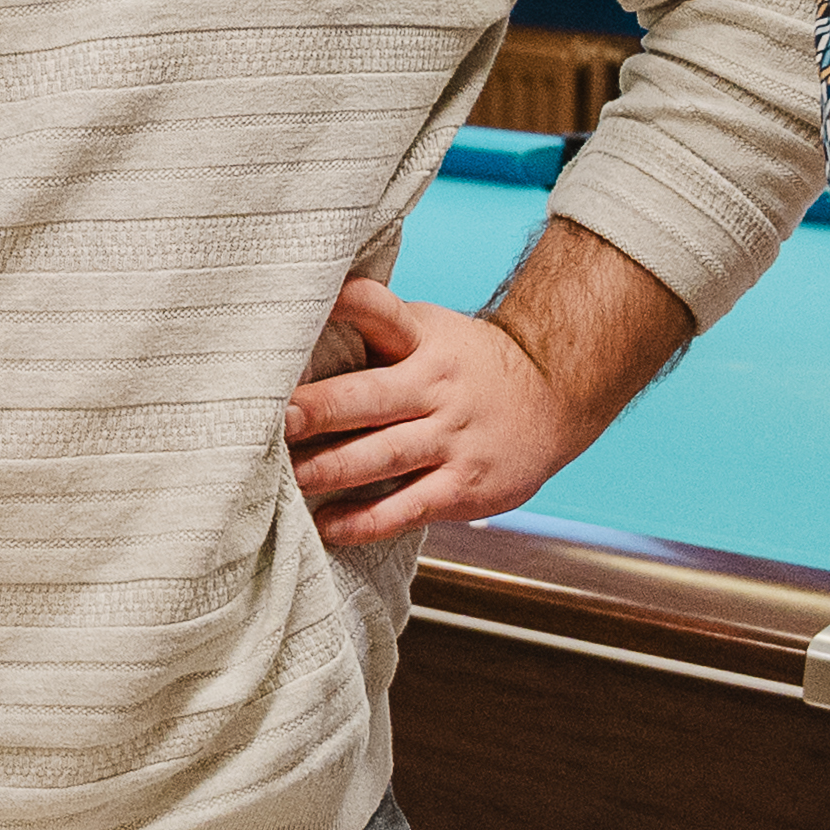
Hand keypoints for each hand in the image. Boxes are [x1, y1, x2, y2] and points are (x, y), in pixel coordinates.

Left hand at [286, 278, 590, 547]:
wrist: (553, 394)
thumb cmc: (465, 364)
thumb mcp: (427, 330)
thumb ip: (374, 332)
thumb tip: (296, 331)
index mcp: (420, 341)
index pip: (382, 312)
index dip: (348, 305)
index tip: (311, 309)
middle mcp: (435, 386)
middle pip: (369, 397)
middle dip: (319, 410)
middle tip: (276, 421)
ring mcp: (451, 438)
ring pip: (383, 456)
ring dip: (331, 469)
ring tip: (288, 477)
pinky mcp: (463, 485)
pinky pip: (408, 506)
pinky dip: (366, 520)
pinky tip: (329, 525)